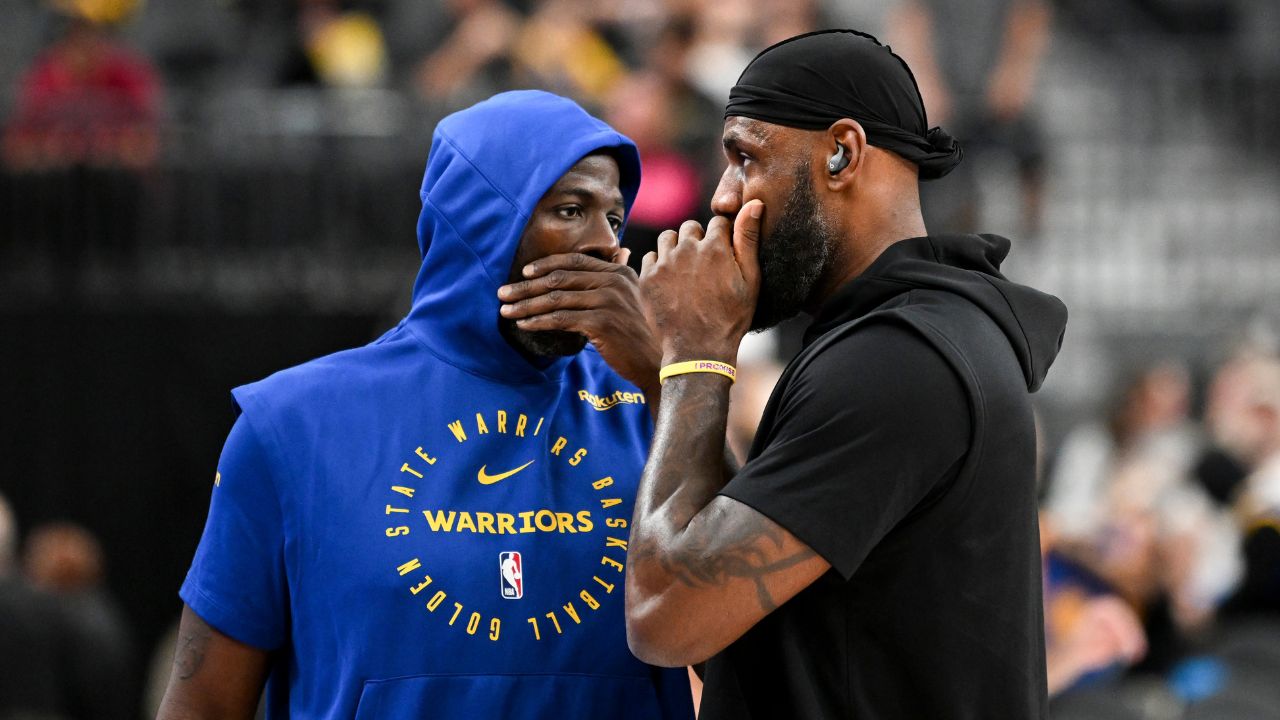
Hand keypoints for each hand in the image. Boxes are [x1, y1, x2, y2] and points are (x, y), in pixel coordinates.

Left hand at [498, 250, 660, 393]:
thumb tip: (620, 253)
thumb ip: (619, 277)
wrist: (657, 360)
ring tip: (506, 310)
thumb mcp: (632, 298)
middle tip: (503, 293)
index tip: (524, 272)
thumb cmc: (640, 333)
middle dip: (526, 286)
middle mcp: (613, 281)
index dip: (546, 264)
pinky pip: (561, 319)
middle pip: (560, 278)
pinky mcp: (601, 322)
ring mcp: (607, 301)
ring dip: (526, 305)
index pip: (575, 260)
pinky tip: (524, 325)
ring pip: (556, 299)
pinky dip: (538, 321)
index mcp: (618, 272)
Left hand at [639, 200, 761, 364]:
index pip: (718, 223)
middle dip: (697, 240)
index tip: (723, 256)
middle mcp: (686, 249)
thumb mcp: (750, 280)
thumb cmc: (730, 318)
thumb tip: (754, 203)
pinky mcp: (647, 278)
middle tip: (703, 266)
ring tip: (684, 270)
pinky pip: (650, 257)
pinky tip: (669, 282)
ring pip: (667, 238)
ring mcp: (664, 263)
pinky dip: (659, 265)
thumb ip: (748, 239)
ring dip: (676, 248)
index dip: (722, 238)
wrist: (698, 350)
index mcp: (715, 247)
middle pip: (690, 227)